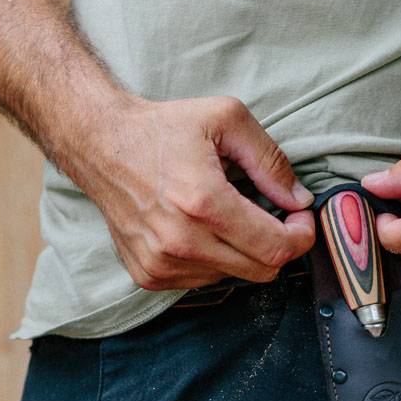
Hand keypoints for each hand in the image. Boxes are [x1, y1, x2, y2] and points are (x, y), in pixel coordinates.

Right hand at [96, 95, 315, 290]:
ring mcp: (162, 264)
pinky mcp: (149, 275)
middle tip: (274, 216)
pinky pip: (203, 280)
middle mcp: (182, 241)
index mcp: (204, 202)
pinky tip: (198, 228)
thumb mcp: (225, 119)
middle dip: (279, 245)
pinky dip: (213, 258)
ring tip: (225, 214)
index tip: (300, 217)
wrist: (100, 145)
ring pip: (234, 276)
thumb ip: (270, 160)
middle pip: (262, 271)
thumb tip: (300, 199)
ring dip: (242, 251)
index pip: (276, 247)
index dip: (301, 236)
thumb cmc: (162, 128)